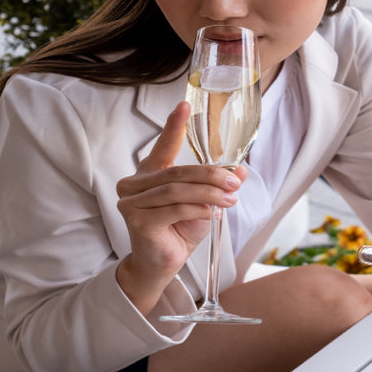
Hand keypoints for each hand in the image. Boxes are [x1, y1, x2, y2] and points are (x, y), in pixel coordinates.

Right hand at [115, 101, 246, 313]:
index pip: (163, 145)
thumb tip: (240, 170)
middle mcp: (134, 184)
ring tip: (230, 199)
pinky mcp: (137, 220)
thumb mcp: (204, 204)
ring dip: (209, 193)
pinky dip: (199, 208)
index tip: (184, 105)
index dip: (174, 125)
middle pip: (178, 172)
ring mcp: (131, 202)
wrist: (162, 265)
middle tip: (233, 181)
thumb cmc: (178, 231)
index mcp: (149, 174)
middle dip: (211, 175)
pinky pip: (175, 208)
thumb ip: (217, 185)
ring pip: (177, 190)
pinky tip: (212, 213)